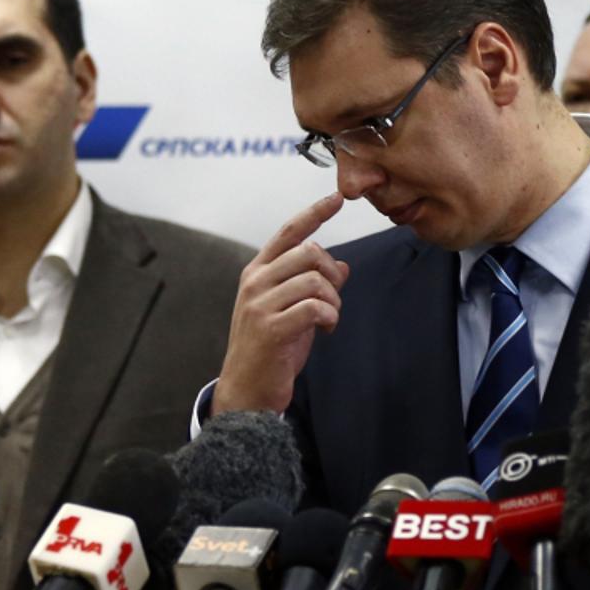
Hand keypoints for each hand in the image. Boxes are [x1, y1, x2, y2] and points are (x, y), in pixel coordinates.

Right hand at [213, 193, 349, 413]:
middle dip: (331, 272)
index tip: (336, 198)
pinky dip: (329, 317)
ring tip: (328, 319)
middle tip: (332, 297)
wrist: (247, 390)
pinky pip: (315, 307)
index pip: (288, 232)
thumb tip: (342, 265)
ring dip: (333, 301)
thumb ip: (313, 286)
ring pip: (315, 280)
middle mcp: (255, 282)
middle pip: (309, 252)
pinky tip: (326, 329)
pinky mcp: (271, 327)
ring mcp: (260, 304)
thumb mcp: (292, 310)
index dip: (314, 213)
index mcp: (257, 272)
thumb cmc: (270, 350)